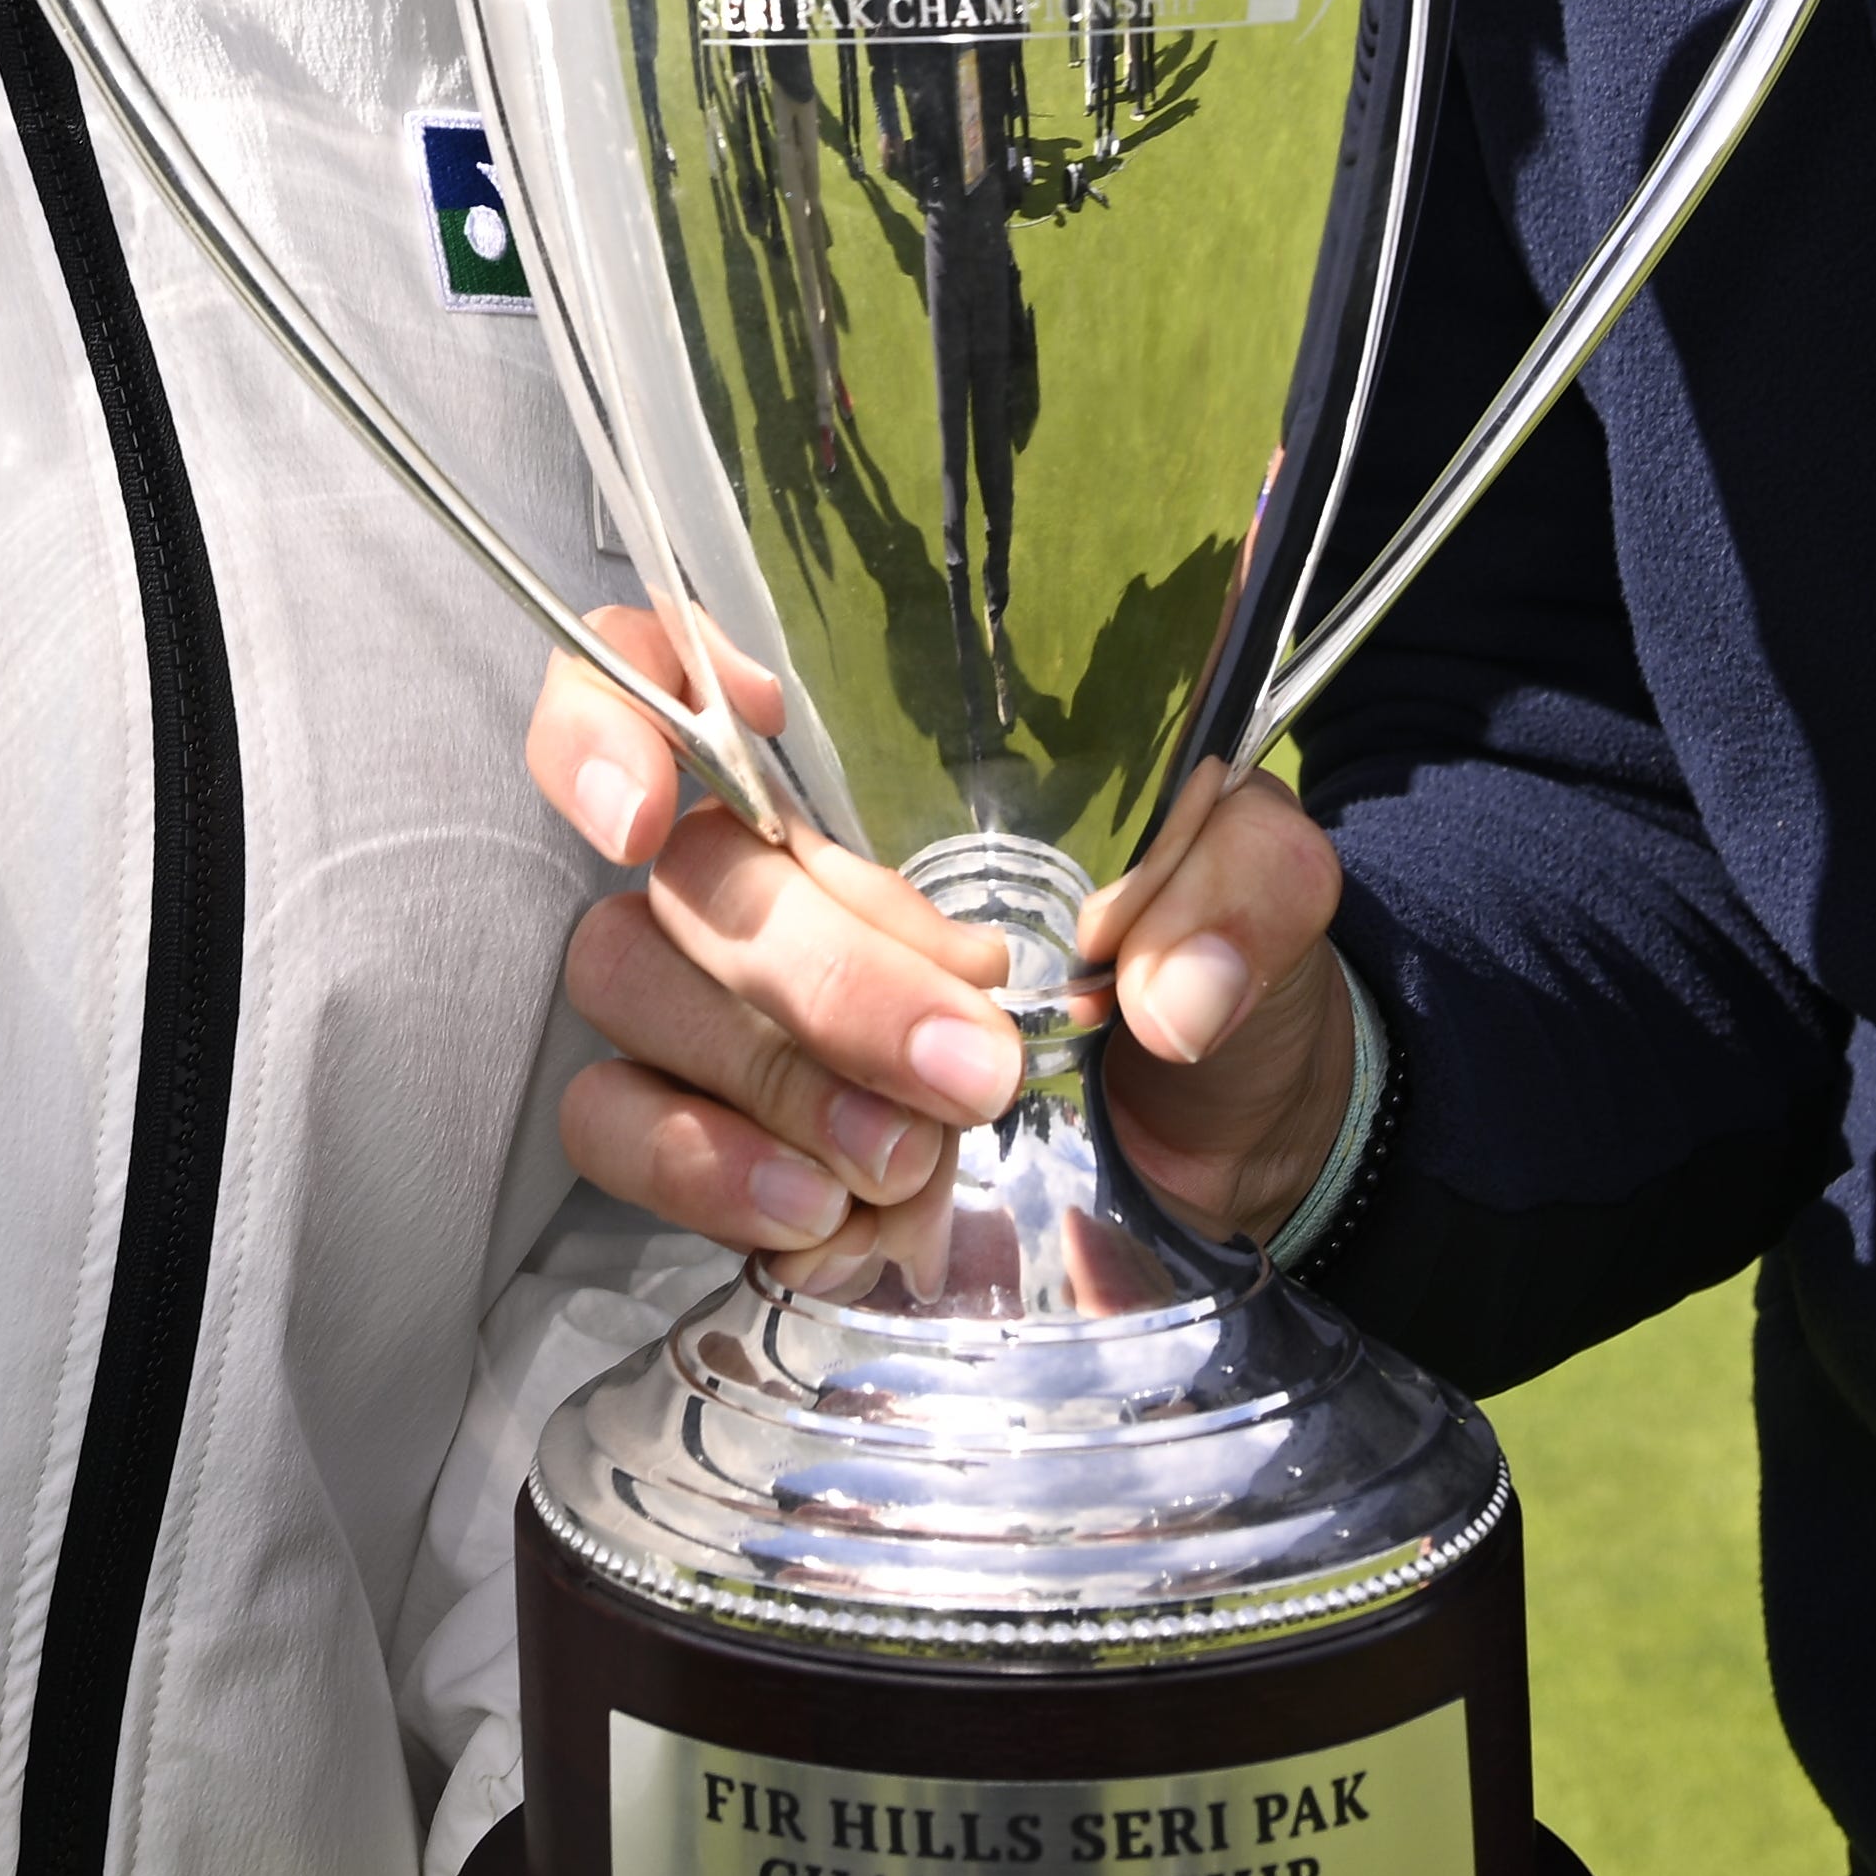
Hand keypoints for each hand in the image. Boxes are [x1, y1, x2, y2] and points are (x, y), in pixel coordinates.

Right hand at [531, 614, 1364, 1255]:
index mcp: (858, 772)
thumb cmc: (1199, 961)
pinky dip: (705, 1167)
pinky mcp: (708, 1134)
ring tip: (909, 1152)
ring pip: (628, 991)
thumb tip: (1170, 992)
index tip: (663, 799)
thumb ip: (1241, 888)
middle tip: (971, 1063)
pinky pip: (615, 1125)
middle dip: (822, 976)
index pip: (652, 668)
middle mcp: (759, 869)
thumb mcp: (1261, 888)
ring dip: (767, 1076)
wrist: (1219, 1130)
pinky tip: (823, 1208)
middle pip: (685, 876)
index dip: (614, 712)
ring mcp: (716, 1001)